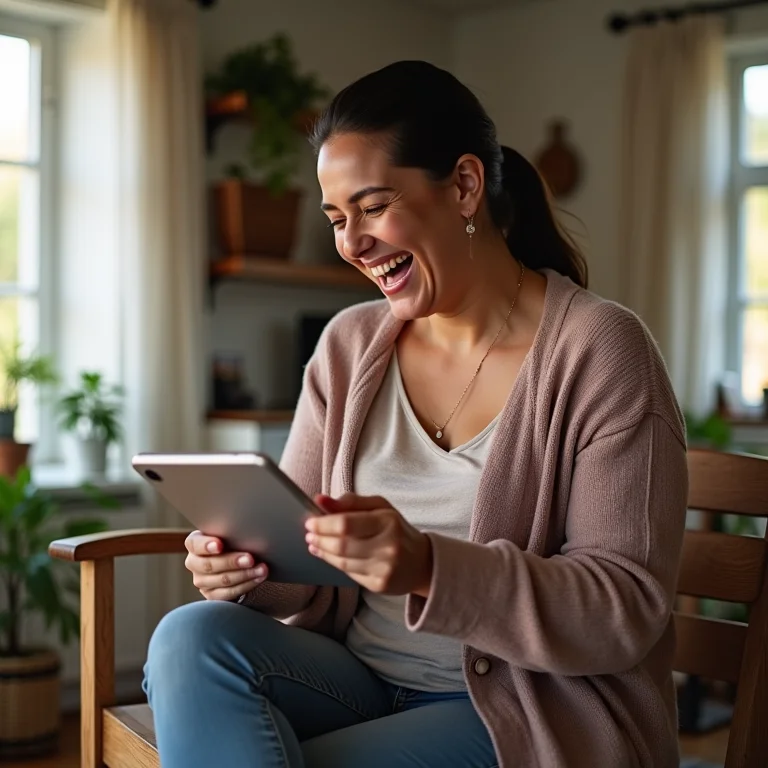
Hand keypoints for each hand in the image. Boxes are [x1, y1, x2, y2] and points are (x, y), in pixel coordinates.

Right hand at [184, 531, 267, 600]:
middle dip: (232, 562)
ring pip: (222, 580)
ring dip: (245, 574)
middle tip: (250, 559)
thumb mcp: (229, 534)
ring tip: (262, 569)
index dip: (206, 545)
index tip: (220, 545)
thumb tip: (247, 531)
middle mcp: (194, 563)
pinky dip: (246, 585)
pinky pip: (228, 593)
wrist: (234, 560)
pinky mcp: (212, 595)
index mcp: (194, 544)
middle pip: (209, 565)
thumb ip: (231, 533)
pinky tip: (258, 578)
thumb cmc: (232, 541)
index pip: (194, 544)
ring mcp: (201, 581)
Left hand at [305, 494, 432, 595]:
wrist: (422, 562)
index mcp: (388, 522)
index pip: (346, 523)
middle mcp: (388, 546)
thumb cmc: (396, 530)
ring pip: (343, 562)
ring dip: (323, 553)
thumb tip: (320, 500)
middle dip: (320, 539)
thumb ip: (351, 502)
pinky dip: (335, 564)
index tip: (310, 521)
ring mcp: (384, 568)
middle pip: (342, 545)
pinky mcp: (379, 585)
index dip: (323, 524)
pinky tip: (329, 557)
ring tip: (314, 544)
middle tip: (309, 534)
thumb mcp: (380, 508)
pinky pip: (350, 574)